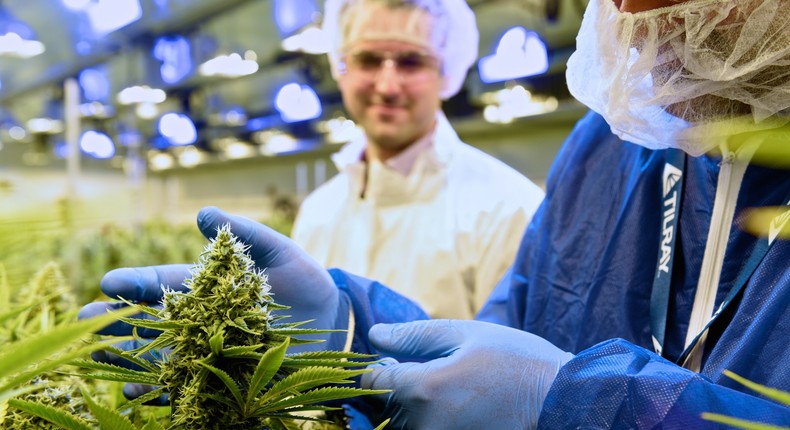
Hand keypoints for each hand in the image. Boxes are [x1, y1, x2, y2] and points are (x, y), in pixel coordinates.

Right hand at [78, 206, 343, 395]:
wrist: (332, 320)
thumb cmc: (302, 281)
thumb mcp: (278, 251)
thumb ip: (243, 234)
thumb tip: (204, 213)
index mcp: (204, 287)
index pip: (161, 284)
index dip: (135, 282)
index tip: (110, 282)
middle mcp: (198, 321)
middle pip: (149, 323)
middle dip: (116, 323)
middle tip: (85, 322)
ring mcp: (208, 352)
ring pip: (159, 357)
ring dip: (129, 360)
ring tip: (103, 362)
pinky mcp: (224, 379)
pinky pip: (188, 387)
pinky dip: (164, 391)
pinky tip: (140, 393)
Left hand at [360, 320, 573, 429]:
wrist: (561, 404)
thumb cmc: (517, 362)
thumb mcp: (467, 335)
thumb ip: (414, 335)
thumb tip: (375, 335)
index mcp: (424, 390)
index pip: (373, 382)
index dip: (377, 366)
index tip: (394, 359)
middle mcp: (424, 425)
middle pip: (384, 408)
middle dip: (395, 387)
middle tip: (422, 370)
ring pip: (402, 426)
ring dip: (410, 408)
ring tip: (443, 389)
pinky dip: (429, 420)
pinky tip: (453, 405)